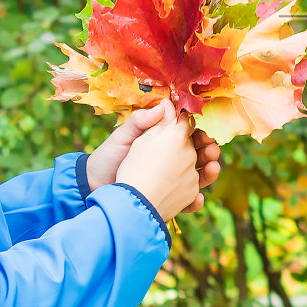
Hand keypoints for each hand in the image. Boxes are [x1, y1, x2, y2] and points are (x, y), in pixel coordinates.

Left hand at [116, 101, 209, 220]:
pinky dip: (196, 201)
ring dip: (210, 173)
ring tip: (212, 168)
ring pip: (199, 177)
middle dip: (210, 151)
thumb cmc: (108, 158)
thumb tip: (165, 105)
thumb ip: (141, 121)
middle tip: (212, 149)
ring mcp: (171, 182)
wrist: (94, 186)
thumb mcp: (123, 137)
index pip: (188, 135)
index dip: (200, 131)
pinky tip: (197, 198)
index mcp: (163, 144)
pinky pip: (187, 202)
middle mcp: (171, 162)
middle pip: (199, 155)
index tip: (206, 130)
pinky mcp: (169, 201)